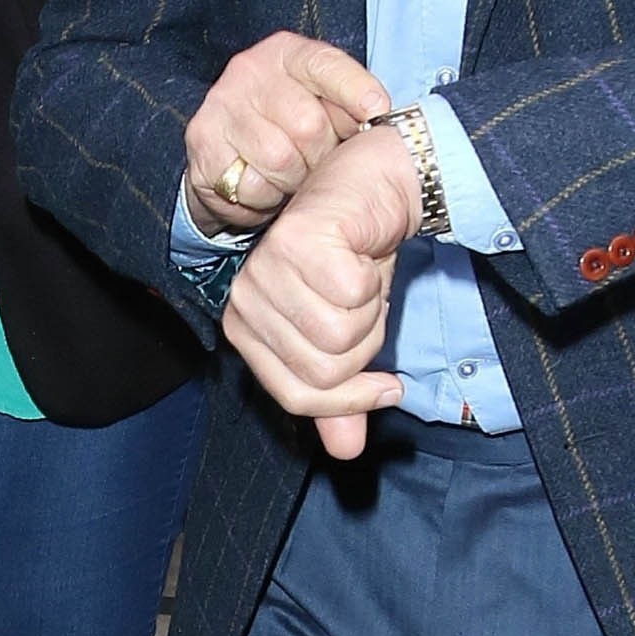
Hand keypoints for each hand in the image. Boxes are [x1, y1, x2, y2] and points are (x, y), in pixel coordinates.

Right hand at [184, 32, 389, 235]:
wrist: (227, 151)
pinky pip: (250, 184)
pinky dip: (264, 197)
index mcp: (287, 52)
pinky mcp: (202, 143)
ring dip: (294, 181)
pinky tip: (264, 185)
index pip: (326, 65)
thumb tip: (380, 122)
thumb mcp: (322, 104)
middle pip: (309, 124)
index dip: (355, 90)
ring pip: (280, 160)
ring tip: (292, 176)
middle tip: (320, 163)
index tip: (377, 112)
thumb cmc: (289, 125)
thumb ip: (349, 105)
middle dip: (323, 155)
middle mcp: (250, 70)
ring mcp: (222, 105)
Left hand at [222, 124, 421, 459]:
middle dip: (366, 349)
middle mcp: (247, 298)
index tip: (387, 384)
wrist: (375, 184)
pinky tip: (363, 253)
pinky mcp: (296, 241)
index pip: (298, 397)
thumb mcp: (354, 332)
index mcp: (247, 327)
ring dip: (371, 314)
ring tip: (364, 279)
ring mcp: (266, 268)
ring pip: (337, 338)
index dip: (350, 400)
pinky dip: (372, 280)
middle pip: (322, 373)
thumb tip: (347, 451)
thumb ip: (345, 392)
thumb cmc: (357, 256)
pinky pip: (350, 297)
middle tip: (371, 309)